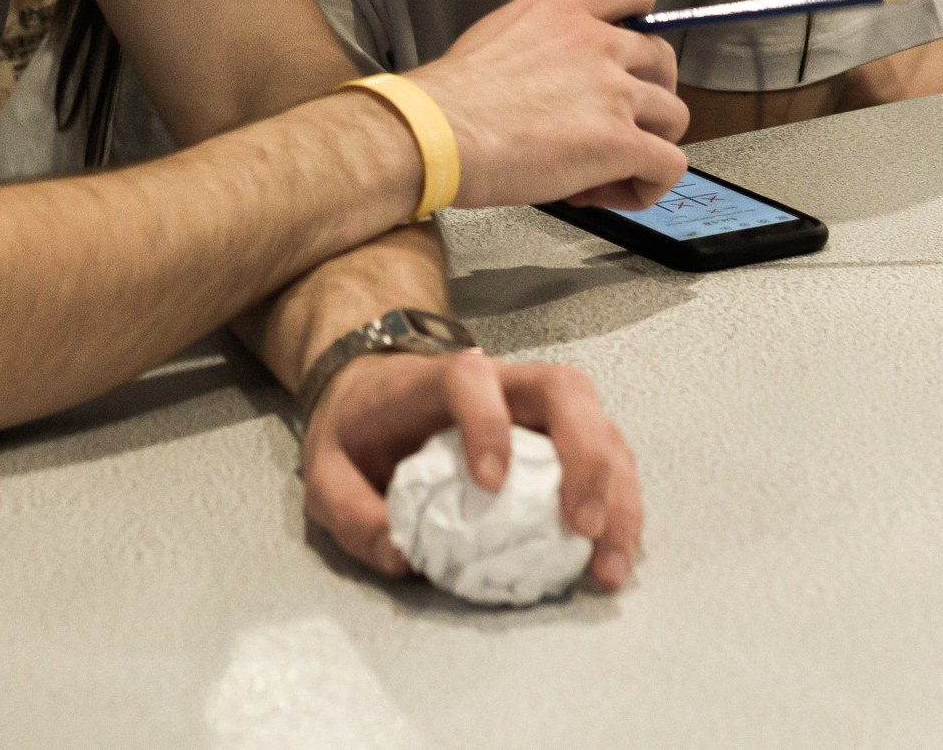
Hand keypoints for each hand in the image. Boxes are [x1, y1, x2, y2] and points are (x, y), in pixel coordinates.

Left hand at [301, 350, 642, 590]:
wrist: (373, 394)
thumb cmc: (357, 429)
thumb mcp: (324, 471)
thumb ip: (350, 512)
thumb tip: (401, 560)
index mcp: (438, 378)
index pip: (471, 379)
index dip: (487, 423)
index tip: (488, 483)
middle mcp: (503, 381)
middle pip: (565, 389)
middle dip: (586, 456)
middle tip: (582, 527)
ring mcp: (538, 407)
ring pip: (601, 425)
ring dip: (616, 493)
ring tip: (608, 564)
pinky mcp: (560, 438)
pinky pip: (606, 460)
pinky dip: (618, 506)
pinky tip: (611, 556)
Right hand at [409, 0, 688, 210]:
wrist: (436, 132)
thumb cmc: (447, 98)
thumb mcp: (496, 35)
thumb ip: (541, 42)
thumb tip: (551, 80)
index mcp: (563, 10)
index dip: (643, 23)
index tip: (626, 55)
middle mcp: (597, 42)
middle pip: (663, 60)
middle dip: (648, 95)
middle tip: (614, 124)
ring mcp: (613, 92)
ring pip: (674, 116)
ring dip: (648, 143)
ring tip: (605, 170)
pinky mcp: (620, 141)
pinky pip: (670, 165)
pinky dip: (649, 186)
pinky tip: (613, 193)